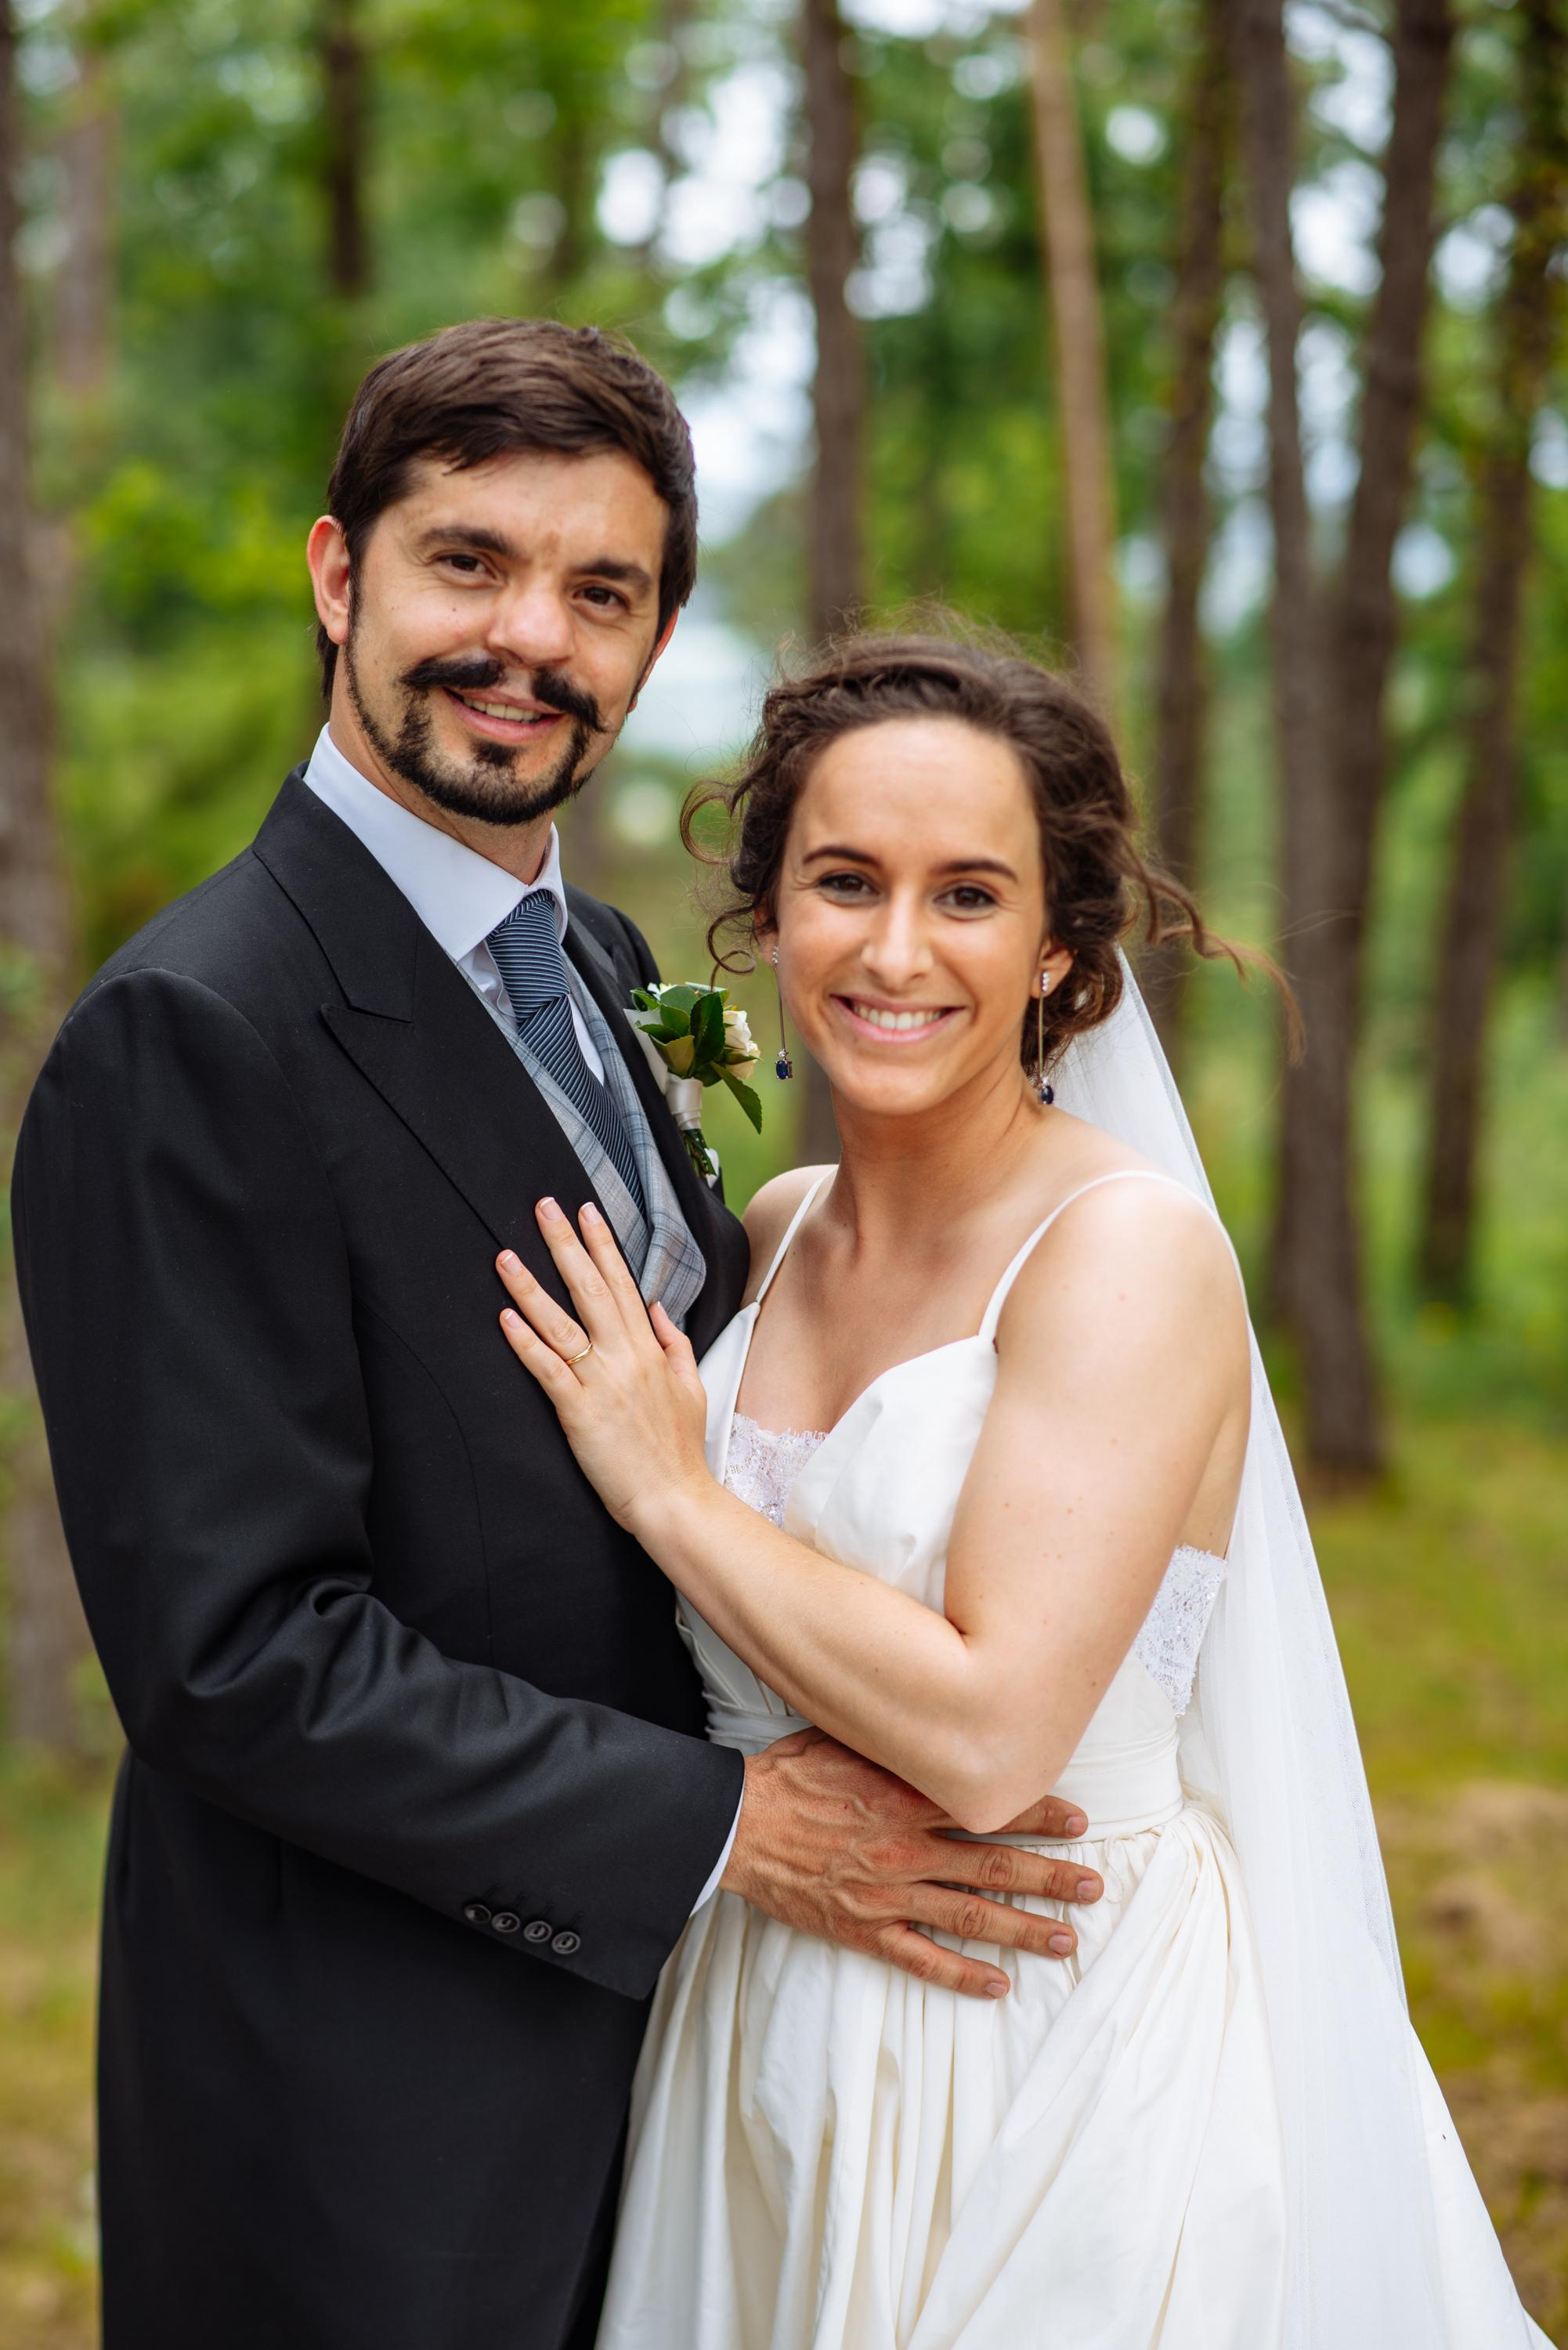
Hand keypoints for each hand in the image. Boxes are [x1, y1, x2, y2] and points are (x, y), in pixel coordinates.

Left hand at [497, 1199, 710, 1531]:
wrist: (676, 1499)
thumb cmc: (679, 1451)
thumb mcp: (692, 1387)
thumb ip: (675, 1343)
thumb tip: (659, 1308)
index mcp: (650, 1349)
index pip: (622, 1284)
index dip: (603, 1245)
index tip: (587, 1211)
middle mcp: (626, 1357)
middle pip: (590, 1289)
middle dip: (565, 1244)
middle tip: (543, 1207)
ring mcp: (602, 1383)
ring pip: (562, 1324)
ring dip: (531, 1287)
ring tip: (506, 1255)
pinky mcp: (580, 1412)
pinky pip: (549, 1369)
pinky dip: (526, 1342)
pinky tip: (505, 1317)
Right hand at [723, 1728, 1101, 1998]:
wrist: (736, 1824)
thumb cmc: (789, 1776)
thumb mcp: (845, 1739)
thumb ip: (897, 1742)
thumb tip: (941, 1721)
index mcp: (905, 1797)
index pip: (988, 1806)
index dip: (1038, 1813)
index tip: (1078, 1819)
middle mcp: (906, 1848)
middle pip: (994, 1865)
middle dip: (1050, 1876)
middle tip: (1093, 1886)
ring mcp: (888, 1893)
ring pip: (970, 1916)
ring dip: (1024, 1929)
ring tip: (1066, 1939)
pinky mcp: (864, 1928)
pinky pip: (922, 1959)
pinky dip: (962, 1976)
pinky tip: (998, 1986)